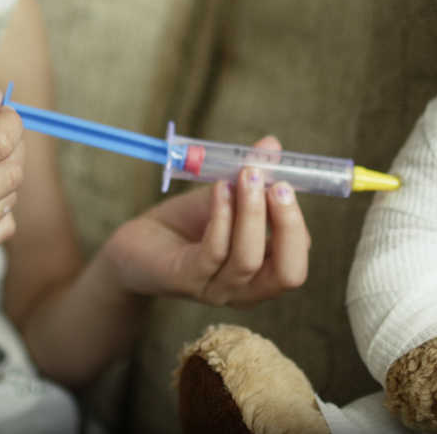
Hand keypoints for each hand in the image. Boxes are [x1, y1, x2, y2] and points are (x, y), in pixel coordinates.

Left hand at [99, 136, 311, 308]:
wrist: (140, 241)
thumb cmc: (188, 223)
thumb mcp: (226, 196)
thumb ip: (251, 177)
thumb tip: (271, 145)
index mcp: (264, 272)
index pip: (297, 255)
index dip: (295, 219)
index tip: (283, 179)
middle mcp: (246, 290)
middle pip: (288, 274)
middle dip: (288, 227)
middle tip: (278, 186)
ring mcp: (216, 290)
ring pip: (247, 260)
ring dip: (251, 213)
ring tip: (245, 176)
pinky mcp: (186, 280)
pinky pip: (213, 252)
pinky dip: (222, 216)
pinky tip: (220, 189)